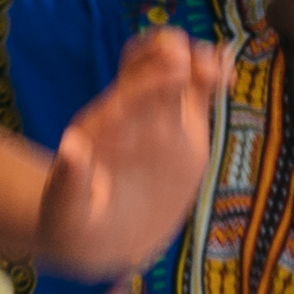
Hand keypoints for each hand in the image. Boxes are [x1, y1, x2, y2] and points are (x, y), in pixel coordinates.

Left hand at [29, 28, 214, 280]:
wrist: (101, 237)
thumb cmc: (75, 221)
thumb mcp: (66, 207)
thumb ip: (71, 181)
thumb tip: (70, 147)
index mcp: (106, 125)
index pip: (130, 83)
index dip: (152, 68)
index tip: (176, 69)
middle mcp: (136, 116)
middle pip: (158, 66)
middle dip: (177, 56)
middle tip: (197, 71)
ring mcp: (162, 122)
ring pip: (181, 76)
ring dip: (200, 64)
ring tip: (218, 76)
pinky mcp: (186, 136)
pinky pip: (198, 97)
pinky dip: (213, 79)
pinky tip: (228, 79)